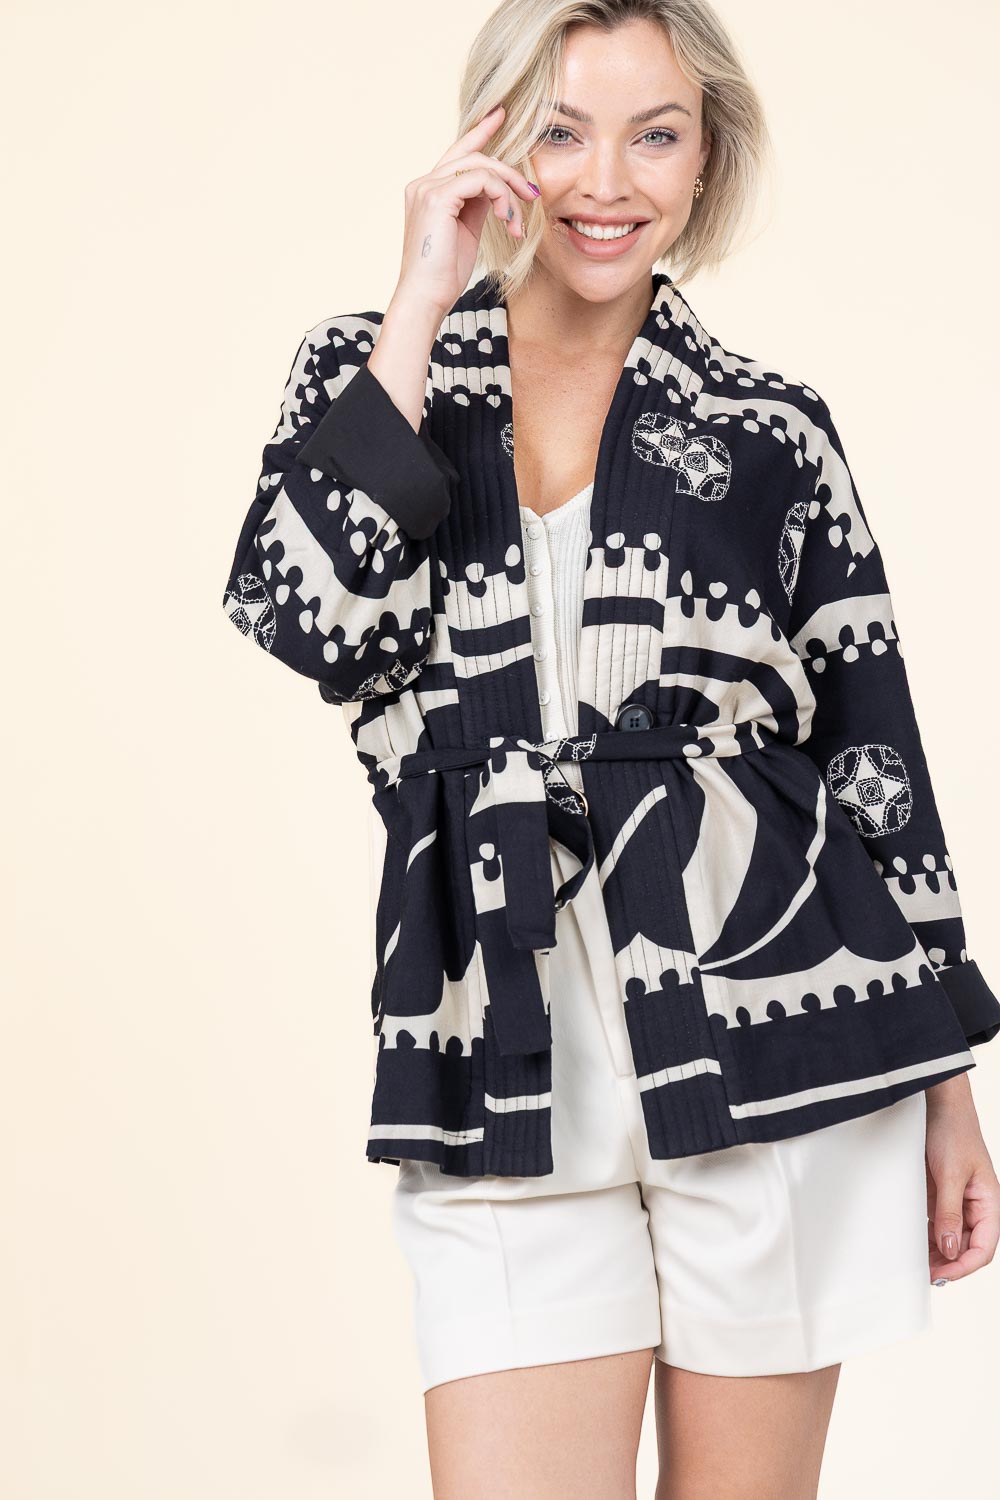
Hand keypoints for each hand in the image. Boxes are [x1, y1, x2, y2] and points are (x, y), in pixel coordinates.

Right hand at [392, 103, 540, 322]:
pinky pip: (481, 180)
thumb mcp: (466, 232)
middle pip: (475, 157)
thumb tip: (497, 192)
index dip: (480, 131)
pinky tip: (507, 222)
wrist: (425, 298)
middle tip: (532, 195)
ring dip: (509, 192)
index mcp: (428, 190)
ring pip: (482, 167)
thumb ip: (477, 205)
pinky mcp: (437, 198)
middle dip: (509, 173)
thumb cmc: (444, 275)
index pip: (457, 152)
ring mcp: (427, 188)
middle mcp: (423, 184)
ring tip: (515, 223)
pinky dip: (502, 197)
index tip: (501, 115)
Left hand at [924, 1072, 999, 1282]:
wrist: (939, 1105)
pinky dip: (927, 1235)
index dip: (964, 1265)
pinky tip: (914, 1242)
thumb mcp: (951, 1174)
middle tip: (924, 1273)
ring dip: (936, 1252)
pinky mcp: (940, 1194)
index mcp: (989, 1203)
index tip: (942, 1274)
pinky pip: (937, 1223)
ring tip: (916, 1262)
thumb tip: (949, 1249)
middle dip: (948, 1263)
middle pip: (966, 1247)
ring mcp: (958, 1201)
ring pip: (950, 1238)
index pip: (983, 1247)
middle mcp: (976, 1206)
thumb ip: (950, 1212)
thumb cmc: (954, 1131)